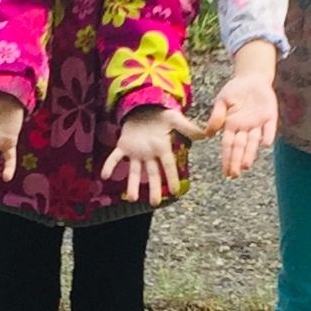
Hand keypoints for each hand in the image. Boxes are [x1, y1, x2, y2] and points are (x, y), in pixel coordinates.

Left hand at [100, 105, 217, 205]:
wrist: (144, 107)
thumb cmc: (161, 115)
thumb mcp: (175, 119)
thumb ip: (188, 128)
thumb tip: (205, 134)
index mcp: (162, 148)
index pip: (168, 166)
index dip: (172, 178)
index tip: (175, 191)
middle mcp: (149, 154)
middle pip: (152, 174)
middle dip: (153, 188)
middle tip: (155, 203)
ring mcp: (135, 152)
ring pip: (133, 171)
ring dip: (132, 184)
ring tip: (131, 198)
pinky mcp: (123, 146)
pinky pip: (115, 157)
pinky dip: (109, 165)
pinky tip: (104, 176)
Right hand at [205, 41, 279, 178]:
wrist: (252, 78)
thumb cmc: (234, 90)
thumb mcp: (221, 101)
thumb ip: (216, 116)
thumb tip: (208, 133)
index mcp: (231, 126)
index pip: (228, 146)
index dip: (227, 158)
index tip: (225, 172)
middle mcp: (245, 129)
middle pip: (240, 147)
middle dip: (237, 161)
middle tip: (235, 175)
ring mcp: (258, 124)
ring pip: (253, 141)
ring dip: (250, 153)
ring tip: (246, 165)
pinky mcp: (270, 117)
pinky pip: (269, 128)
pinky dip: (268, 135)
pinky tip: (265, 143)